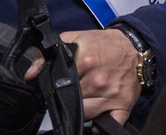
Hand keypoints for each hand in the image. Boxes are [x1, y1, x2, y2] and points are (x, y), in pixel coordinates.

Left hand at [26, 28, 140, 124]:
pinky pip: (105, 126)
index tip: (57, 84)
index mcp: (85, 60)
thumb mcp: (75, 38)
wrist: (135, 48)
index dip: (54, 85)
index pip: (58, 83)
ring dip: (81, 109)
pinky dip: (98, 125)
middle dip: (68, 96)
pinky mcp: (123, 107)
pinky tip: (96, 116)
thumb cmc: (104, 44)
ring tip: (84, 96)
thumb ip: (48, 53)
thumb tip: (30, 74)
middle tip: (73, 88)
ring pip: (84, 114)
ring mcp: (111, 95)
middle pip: (70, 100)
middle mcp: (98, 80)